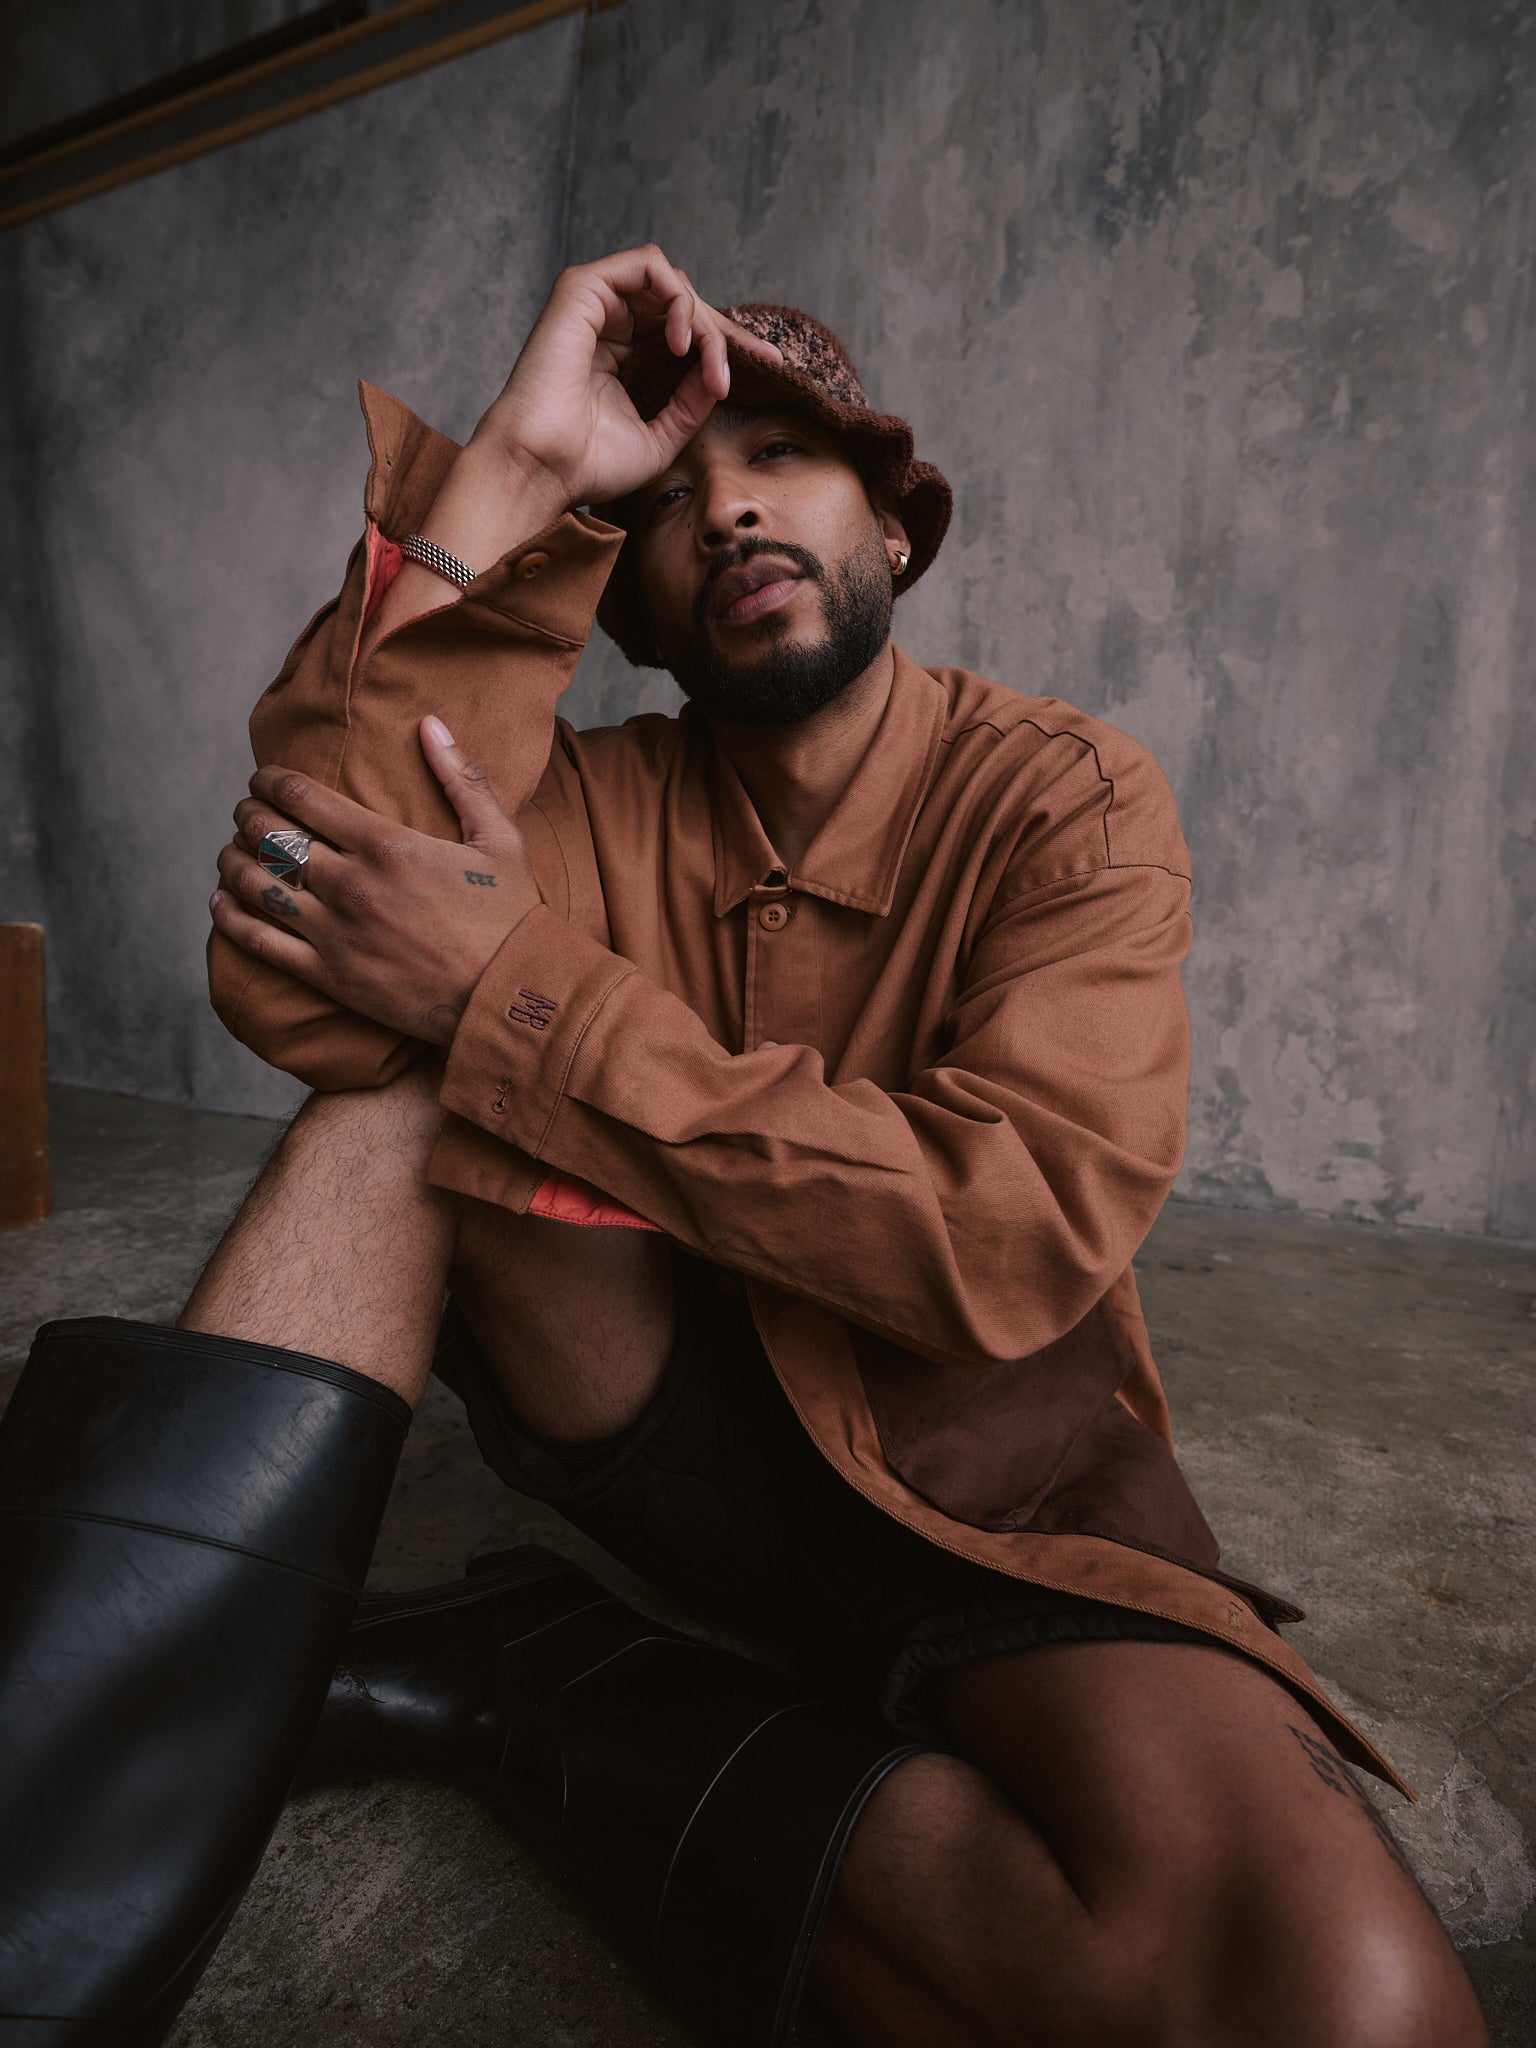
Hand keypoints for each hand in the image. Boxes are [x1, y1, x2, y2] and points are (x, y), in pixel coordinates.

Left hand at [210, 718, 541, 1046]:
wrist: (511, 997)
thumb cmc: (512, 917)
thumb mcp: (499, 838)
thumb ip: (462, 777)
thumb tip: (430, 723)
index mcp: (386, 844)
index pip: (301, 796)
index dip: (270, 780)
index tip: (262, 778)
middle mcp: (351, 883)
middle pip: (270, 836)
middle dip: (247, 816)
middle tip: (244, 812)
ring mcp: (335, 932)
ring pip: (256, 886)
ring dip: (233, 862)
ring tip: (230, 853)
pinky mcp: (329, 975)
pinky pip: (261, 943)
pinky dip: (231, 919)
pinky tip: (220, 903)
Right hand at [470, 244, 782, 510]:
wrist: (542, 468)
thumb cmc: (588, 463)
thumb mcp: (663, 435)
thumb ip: (694, 401)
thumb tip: (725, 371)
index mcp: (621, 355)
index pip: (685, 330)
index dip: (728, 342)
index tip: (772, 363)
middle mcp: (608, 324)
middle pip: (686, 302)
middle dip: (726, 331)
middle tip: (755, 361)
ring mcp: (595, 303)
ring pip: (674, 283)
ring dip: (704, 319)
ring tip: (706, 363)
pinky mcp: (583, 288)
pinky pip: (649, 267)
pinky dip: (678, 297)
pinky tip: (683, 342)